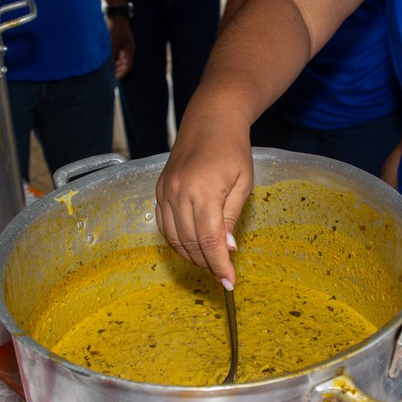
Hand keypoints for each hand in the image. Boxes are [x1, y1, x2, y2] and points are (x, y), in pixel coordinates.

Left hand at [107, 16, 134, 79]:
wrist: (115, 15)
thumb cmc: (116, 29)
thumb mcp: (113, 43)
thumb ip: (112, 55)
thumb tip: (110, 66)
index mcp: (130, 51)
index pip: (128, 67)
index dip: (122, 74)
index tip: (115, 79)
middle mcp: (128, 50)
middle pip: (125, 65)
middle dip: (119, 71)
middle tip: (111, 77)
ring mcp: (124, 47)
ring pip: (121, 61)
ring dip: (116, 66)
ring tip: (109, 72)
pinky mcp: (119, 43)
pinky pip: (118, 55)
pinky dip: (114, 60)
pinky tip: (108, 63)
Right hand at [155, 110, 252, 287]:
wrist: (210, 120)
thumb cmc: (233, 150)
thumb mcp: (242, 184)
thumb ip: (231, 218)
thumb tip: (226, 249)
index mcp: (203, 191)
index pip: (209, 240)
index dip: (219, 264)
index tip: (229, 282)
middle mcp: (178, 193)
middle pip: (190, 243)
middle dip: (207, 263)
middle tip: (222, 274)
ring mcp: (165, 191)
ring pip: (174, 238)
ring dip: (191, 256)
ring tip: (209, 263)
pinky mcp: (159, 190)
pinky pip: (164, 225)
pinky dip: (177, 241)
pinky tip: (191, 247)